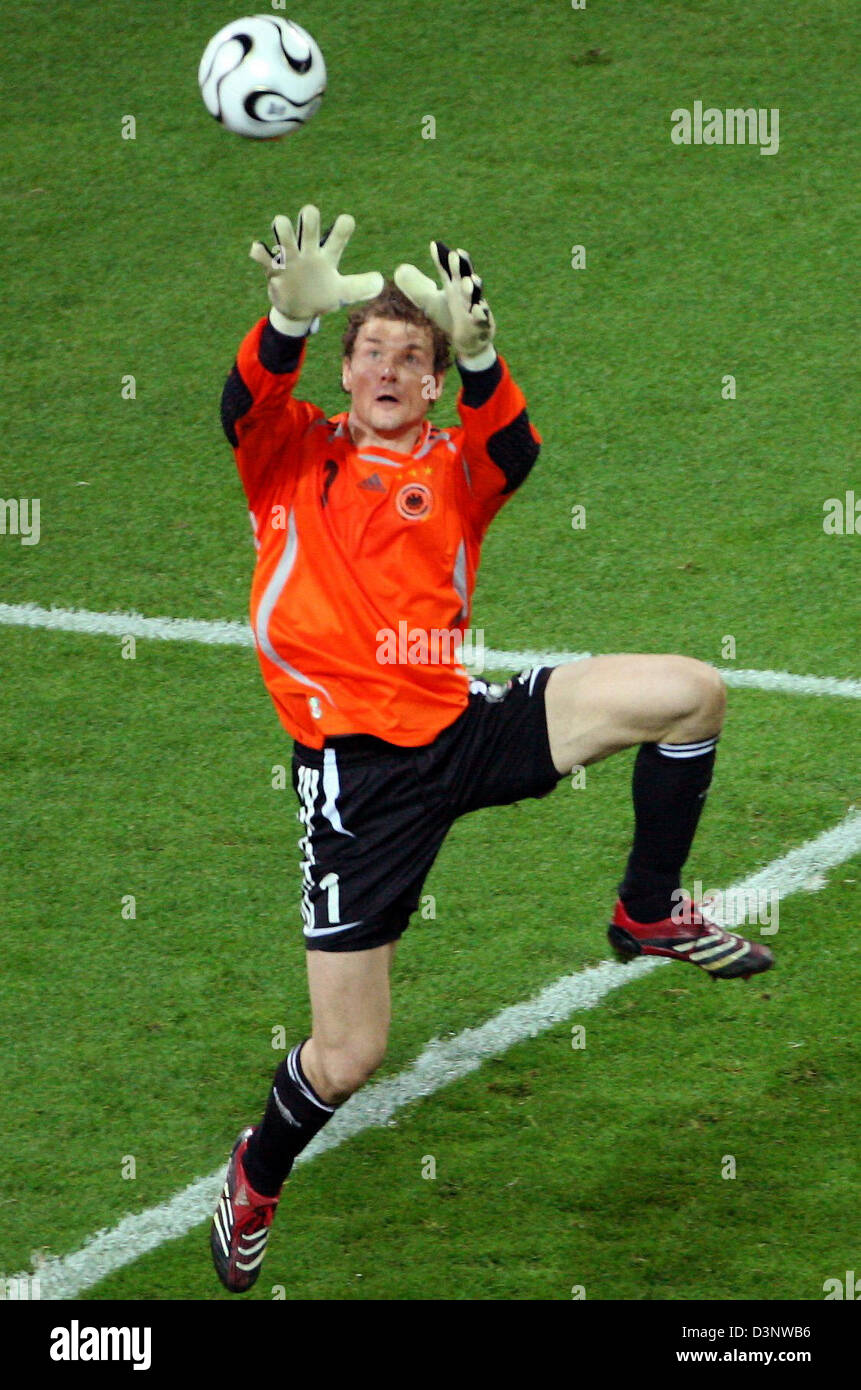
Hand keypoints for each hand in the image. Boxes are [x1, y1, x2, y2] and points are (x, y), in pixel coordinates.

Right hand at [250, 205, 383, 333]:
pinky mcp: (273, 269)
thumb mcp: (342, 294)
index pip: (338, 236)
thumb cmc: (322, 296)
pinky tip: (259, 250)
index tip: (347, 221)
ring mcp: (290, 258)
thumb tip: (380, 282)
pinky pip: (263, 256)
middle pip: (309, 226)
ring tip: (281, 224)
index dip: (342, 227)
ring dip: (282, 228)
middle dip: (309, 218)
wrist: (299, 311)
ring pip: (284, 234)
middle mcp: (308, 251)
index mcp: (327, 255)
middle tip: (309, 214)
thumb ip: (359, 287)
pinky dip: (260, 252)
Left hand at [395, 241, 495, 363]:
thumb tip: (400, 270)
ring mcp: (475, 306)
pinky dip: (481, 312)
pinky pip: (483, 317)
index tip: (434, 246)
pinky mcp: (482, 323)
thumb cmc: (449, 316)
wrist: (467, 340)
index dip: (441, 258)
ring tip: (469, 281)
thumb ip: (418, 287)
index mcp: (453, 286)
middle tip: (455, 254)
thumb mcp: (431, 301)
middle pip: (463, 275)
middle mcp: (465, 293)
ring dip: (472, 288)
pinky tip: (478, 308)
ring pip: (475, 295)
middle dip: (460, 266)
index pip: (447, 269)